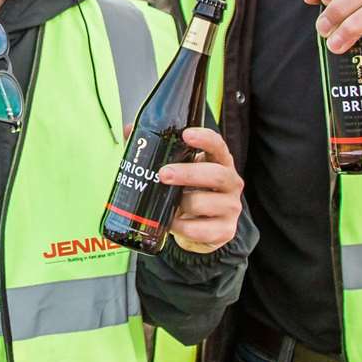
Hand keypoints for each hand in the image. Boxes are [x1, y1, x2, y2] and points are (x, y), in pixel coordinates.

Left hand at [157, 128, 242, 253]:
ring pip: (205, 203)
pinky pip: (200, 229)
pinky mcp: (225, 231)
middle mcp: (231, 183)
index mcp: (219, 162)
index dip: (205, 139)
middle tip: (163, 174)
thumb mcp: (177, 169)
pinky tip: (171, 223)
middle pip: (216, 174)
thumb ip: (156, 150)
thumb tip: (129, 130)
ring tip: (165, 204)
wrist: (200, 229)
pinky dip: (181, 227)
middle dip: (188, 174)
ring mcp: (231, 208)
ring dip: (181, 203)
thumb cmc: (187, 192)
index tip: (186, 135)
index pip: (218, 145)